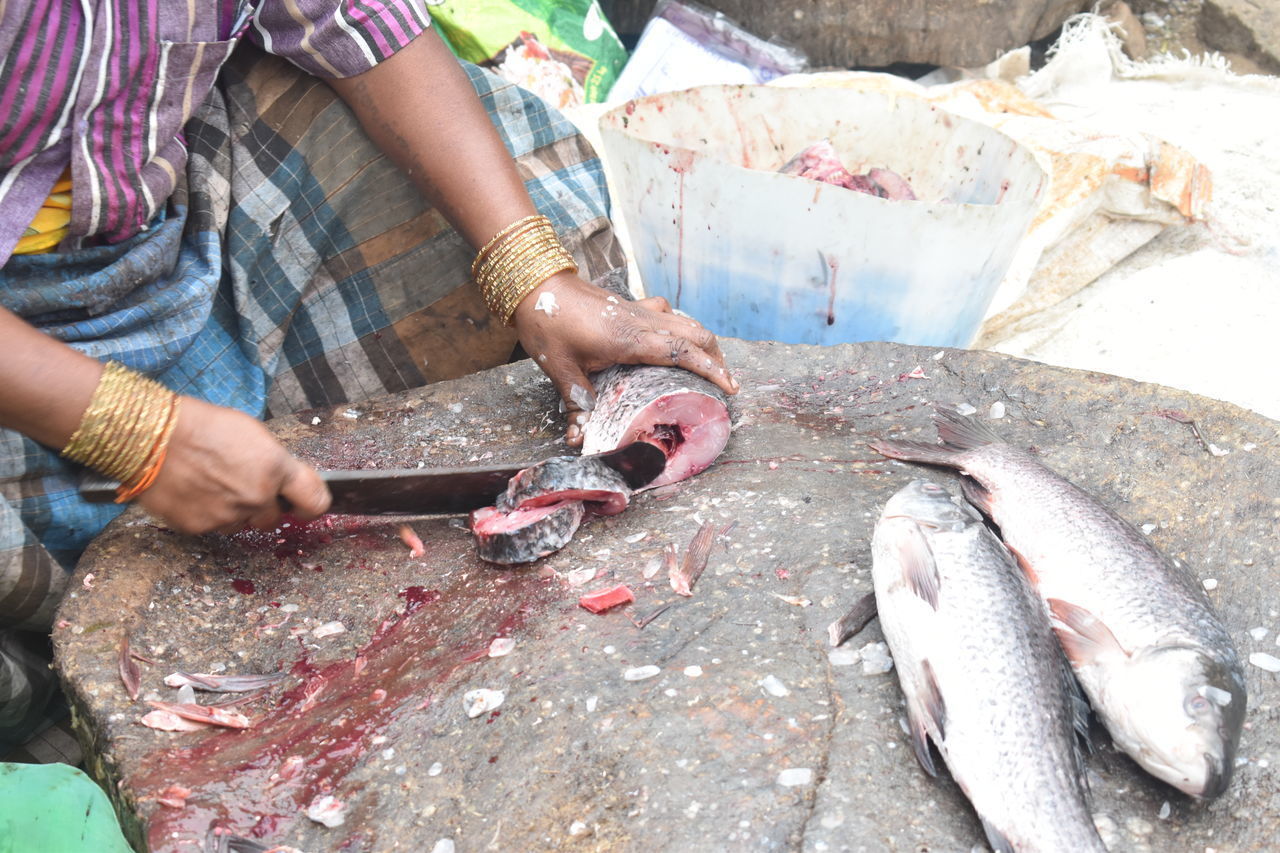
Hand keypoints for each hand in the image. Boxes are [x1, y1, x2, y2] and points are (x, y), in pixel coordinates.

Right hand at [137, 398, 330, 533]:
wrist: (151, 437)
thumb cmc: (201, 426)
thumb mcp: (251, 434)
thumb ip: (274, 463)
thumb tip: (285, 481)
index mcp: (275, 468)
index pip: (315, 501)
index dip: (311, 505)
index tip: (304, 504)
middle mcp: (257, 496)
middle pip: (275, 518)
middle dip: (265, 506)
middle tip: (243, 486)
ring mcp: (228, 515)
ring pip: (243, 524)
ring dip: (235, 511)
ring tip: (213, 484)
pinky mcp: (200, 528)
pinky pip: (214, 528)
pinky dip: (208, 515)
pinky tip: (195, 492)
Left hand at [511, 272, 738, 445]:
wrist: (535, 283)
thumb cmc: (548, 324)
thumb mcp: (561, 370)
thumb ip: (577, 405)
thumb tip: (578, 440)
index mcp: (631, 339)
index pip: (684, 352)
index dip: (711, 370)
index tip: (730, 387)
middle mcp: (642, 321)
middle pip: (696, 334)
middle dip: (716, 358)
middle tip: (724, 383)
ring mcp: (639, 310)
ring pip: (686, 321)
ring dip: (703, 341)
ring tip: (709, 364)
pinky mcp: (631, 305)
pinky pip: (668, 313)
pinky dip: (681, 327)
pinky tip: (674, 338)